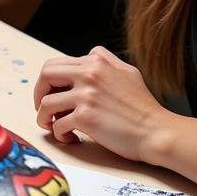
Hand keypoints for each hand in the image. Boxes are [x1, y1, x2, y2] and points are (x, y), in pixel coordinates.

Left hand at [34, 47, 168, 160]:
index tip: (49, 92)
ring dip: (44, 117)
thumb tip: (88, 57)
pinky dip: (59, 133)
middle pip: (45, 76)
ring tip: (53, 126)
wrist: (158, 132)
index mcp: (96, 61)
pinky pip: (58, 124)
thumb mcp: (127, 71)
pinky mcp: (86, 118)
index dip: (47, 80)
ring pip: (46, 103)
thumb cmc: (143, 107)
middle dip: (38, 93)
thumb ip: (105, 60)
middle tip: (42, 107)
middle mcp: (89, 74)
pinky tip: (70, 138)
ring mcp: (86, 95)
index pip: (56, 64)